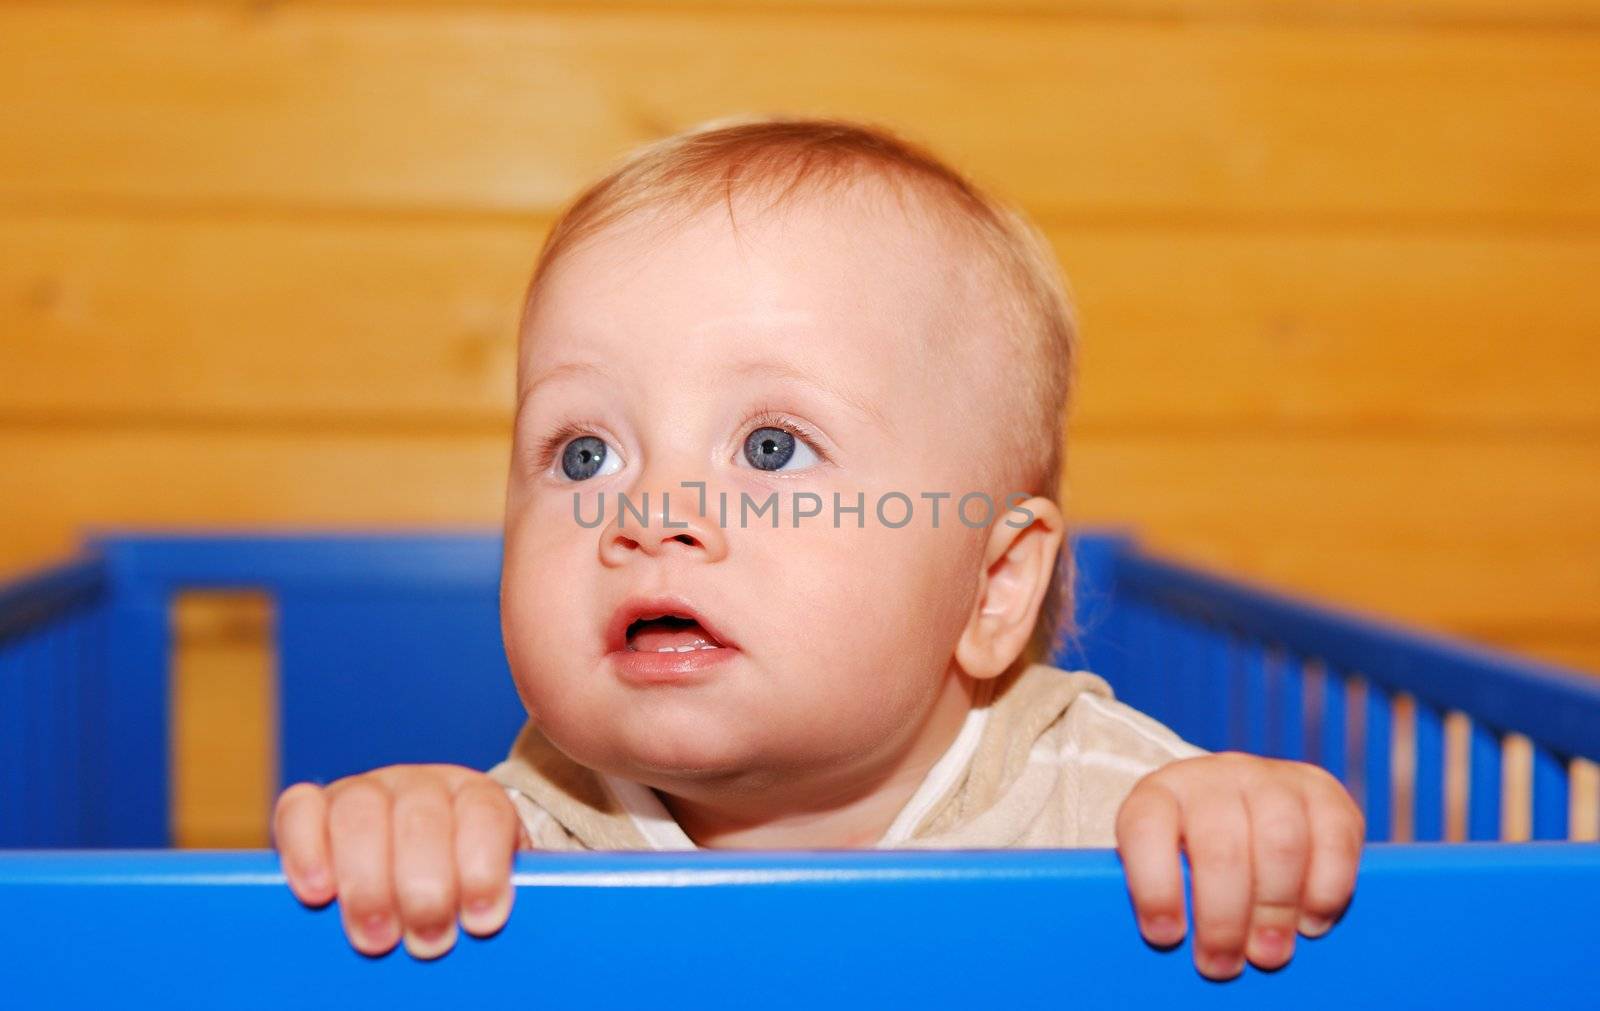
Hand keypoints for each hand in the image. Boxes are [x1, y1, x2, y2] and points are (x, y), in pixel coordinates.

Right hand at [272, 764, 529, 958]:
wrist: (414, 861)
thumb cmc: (456, 882)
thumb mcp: (484, 887)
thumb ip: (486, 897)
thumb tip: (485, 924)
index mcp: (475, 796)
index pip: (484, 814)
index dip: (483, 867)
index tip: (480, 919)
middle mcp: (420, 785)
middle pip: (421, 818)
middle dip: (424, 888)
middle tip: (427, 939)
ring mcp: (364, 790)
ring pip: (361, 812)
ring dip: (368, 881)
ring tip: (377, 935)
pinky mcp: (312, 805)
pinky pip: (300, 810)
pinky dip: (306, 850)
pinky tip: (319, 892)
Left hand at [1114, 752, 1362, 979]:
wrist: (1241, 802)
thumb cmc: (1193, 855)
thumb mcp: (1164, 867)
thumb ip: (1165, 899)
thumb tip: (1172, 947)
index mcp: (1159, 794)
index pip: (1146, 828)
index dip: (1155, 887)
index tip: (1165, 937)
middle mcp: (1214, 778)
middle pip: (1221, 848)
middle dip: (1222, 919)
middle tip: (1222, 965)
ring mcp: (1271, 779)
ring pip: (1280, 844)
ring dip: (1274, 910)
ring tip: (1267, 954)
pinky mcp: (1322, 791)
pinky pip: (1334, 841)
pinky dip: (1324, 892)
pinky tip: (1310, 923)